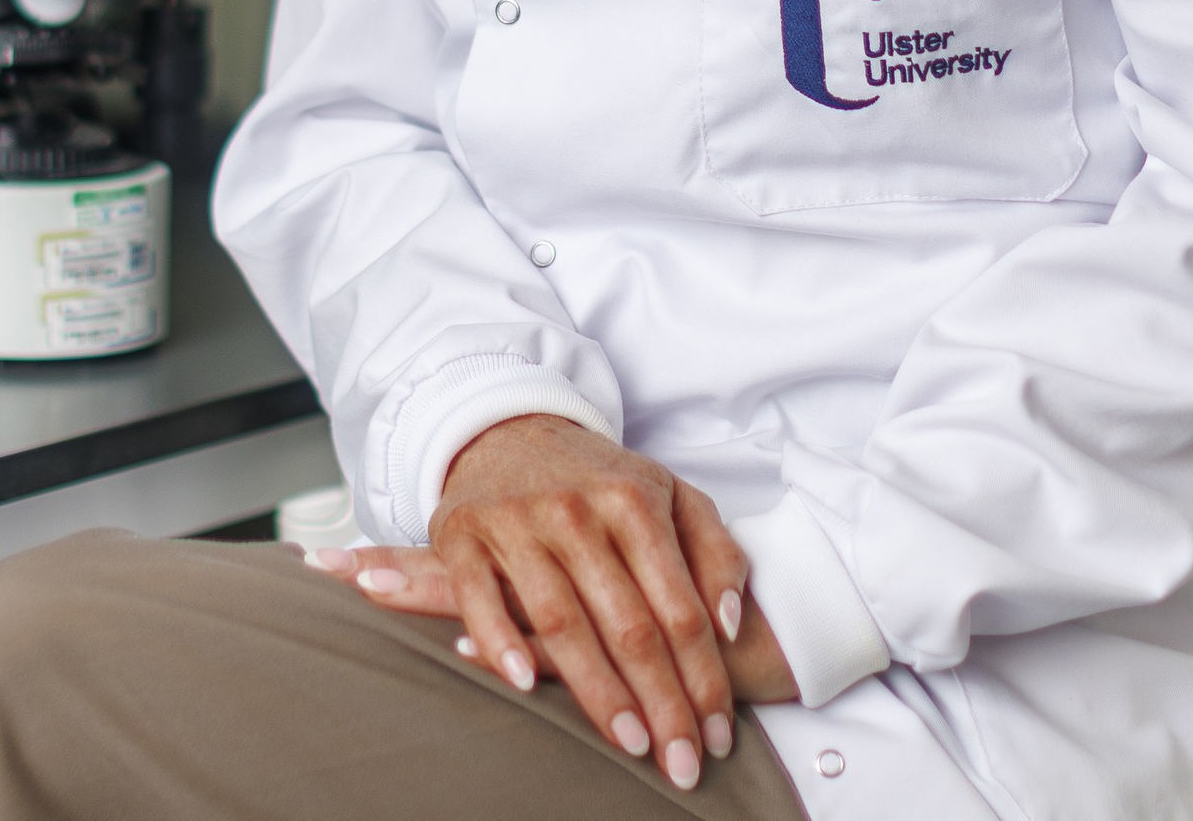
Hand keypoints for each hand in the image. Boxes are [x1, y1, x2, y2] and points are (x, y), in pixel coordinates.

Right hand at [315, 416, 763, 786]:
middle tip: (680, 763)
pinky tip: (526, 684)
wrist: (510, 429)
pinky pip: (480, 595)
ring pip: (562, 618)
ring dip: (596, 689)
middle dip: (661, 702)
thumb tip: (728, 624)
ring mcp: (519, 522)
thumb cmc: (602, 480)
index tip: (716, 735)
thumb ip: (715, 553)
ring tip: (628, 742)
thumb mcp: (673, 496)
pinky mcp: (464, 533)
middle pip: (629, 624)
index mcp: (636, 503)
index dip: (702, 677)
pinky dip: (500, 640)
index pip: (680, 608)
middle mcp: (579, 512)